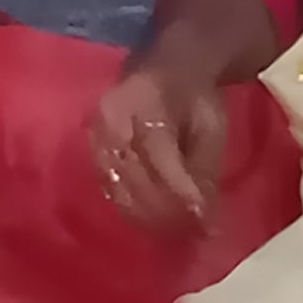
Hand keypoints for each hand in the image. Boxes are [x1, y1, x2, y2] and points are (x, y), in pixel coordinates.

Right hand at [87, 60, 230, 237]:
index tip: (204, 224)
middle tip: (192, 233)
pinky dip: (131, 208)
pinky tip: (153, 219)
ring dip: (147, 216)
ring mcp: (95, 134)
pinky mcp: (91, 149)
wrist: (166, 70)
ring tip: (175, 231)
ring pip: (117, 187)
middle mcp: (111, 117)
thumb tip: (205, 222)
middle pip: (133, 176)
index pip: (159, 154)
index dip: (181, 193)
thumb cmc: (193, 98)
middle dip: (165, 213)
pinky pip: (108, 187)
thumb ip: (204, 172)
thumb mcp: (210, 127)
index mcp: (145, 101)